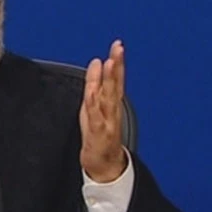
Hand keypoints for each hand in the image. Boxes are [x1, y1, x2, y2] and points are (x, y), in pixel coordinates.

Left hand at [79, 39, 127, 182]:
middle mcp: (111, 111)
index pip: (115, 78)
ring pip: (109, 97)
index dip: (117, 62)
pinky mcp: (100, 134)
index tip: (117, 45)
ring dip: (110, 81)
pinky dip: (96, 104)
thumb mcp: (93, 104)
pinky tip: (94, 92)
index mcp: (110, 103)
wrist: (104, 166)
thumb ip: (94, 83)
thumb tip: (96, 62)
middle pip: (115, 84)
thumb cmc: (98, 135)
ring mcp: (107, 122)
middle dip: (117, 65)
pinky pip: (97, 117)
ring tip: (110, 63)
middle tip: (118, 48)